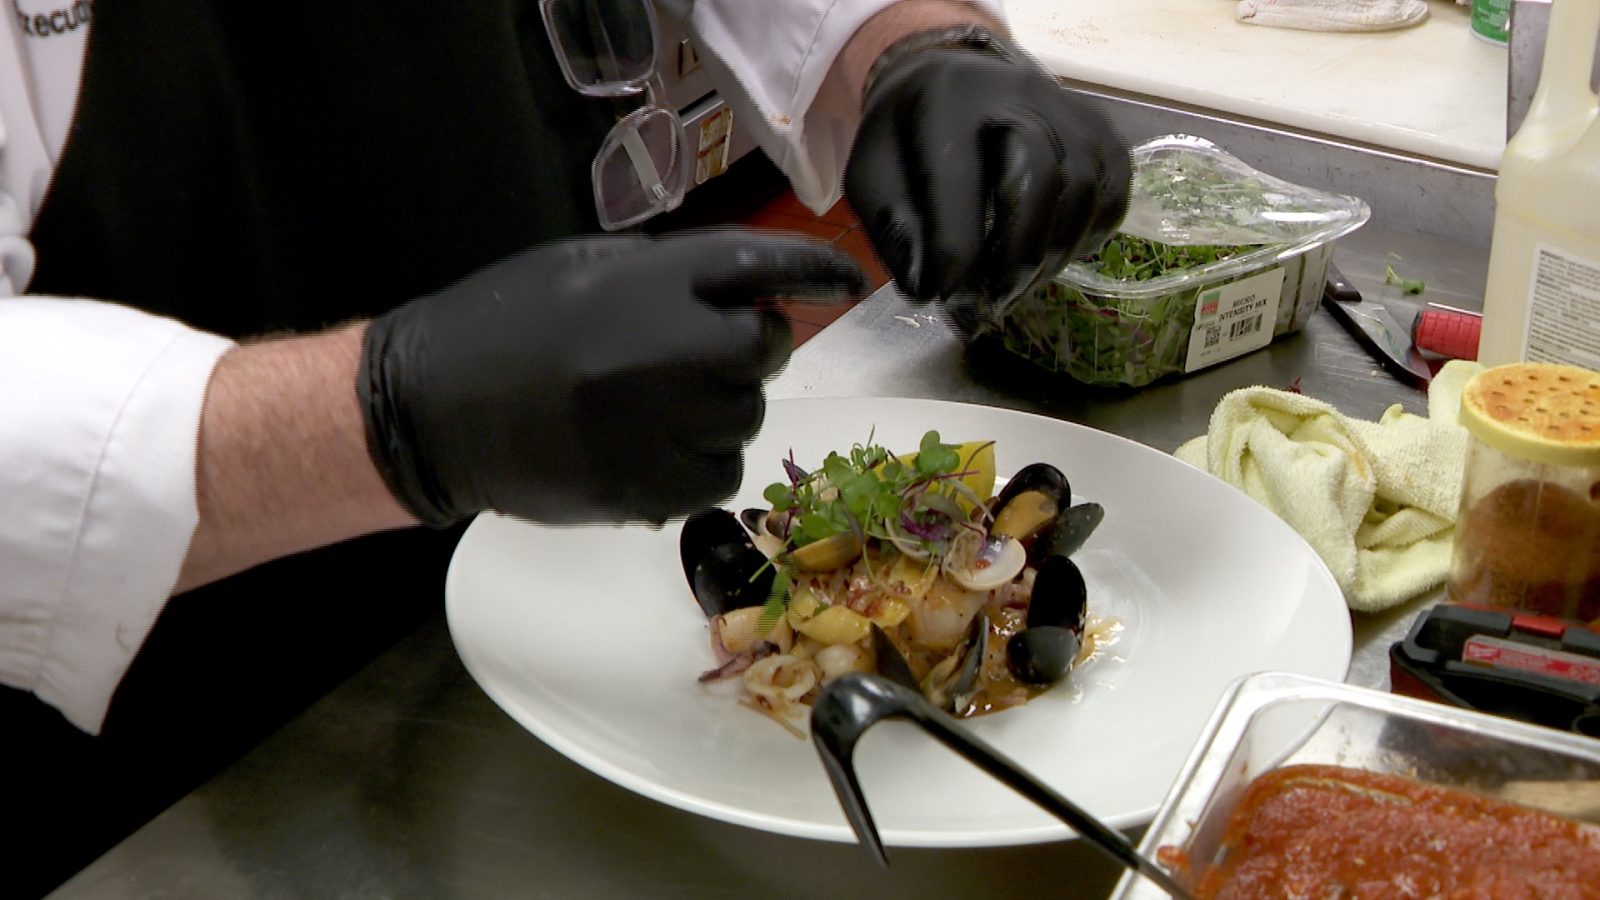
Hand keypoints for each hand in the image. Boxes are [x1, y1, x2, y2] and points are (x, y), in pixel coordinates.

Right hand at [358, 230, 864, 525]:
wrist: (427, 409)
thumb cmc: (504, 326)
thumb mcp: (583, 269)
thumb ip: (667, 278)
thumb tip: (749, 295)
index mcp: (642, 282)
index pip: (754, 266)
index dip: (810, 271)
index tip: (847, 280)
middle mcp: (658, 349)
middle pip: (763, 349)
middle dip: (755, 347)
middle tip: (718, 353)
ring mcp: (652, 425)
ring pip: (744, 418)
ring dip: (721, 410)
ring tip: (660, 405)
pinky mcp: (642, 489)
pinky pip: (718, 478)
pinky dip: (701, 464)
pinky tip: (655, 449)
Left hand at [845, 42, 1131, 308]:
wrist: (949, 78)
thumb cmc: (907, 136)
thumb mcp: (871, 175)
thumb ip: (893, 229)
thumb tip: (929, 288)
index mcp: (947, 103)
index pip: (959, 183)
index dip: (955, 252)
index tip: (947, 298)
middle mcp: (1018, 92)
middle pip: (1042, 178)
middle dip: (1019, 255)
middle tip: (997, 301)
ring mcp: (1069, 107)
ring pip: (1085, 188)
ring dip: (1055, 254)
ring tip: (1021, 287)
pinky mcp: (1099, 129)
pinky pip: (1113, 190)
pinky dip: (1089, 235)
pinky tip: (1054, 256)